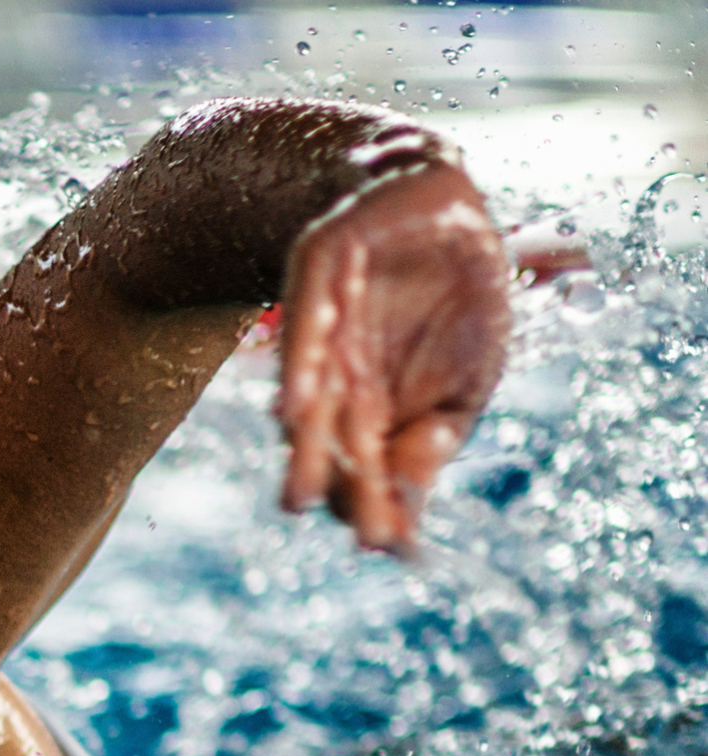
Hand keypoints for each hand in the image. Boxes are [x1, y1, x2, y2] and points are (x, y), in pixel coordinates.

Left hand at [276, 160, 510, 553]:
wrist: (432, 201)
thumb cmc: (454, 293)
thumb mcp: (471, 370)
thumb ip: (439, 431)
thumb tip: (412, 492)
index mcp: (378, 409)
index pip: (374, 470)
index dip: (383, 505)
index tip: (394, 546)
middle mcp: (342, 382)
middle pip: (341, 448)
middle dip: (349, 493)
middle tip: (360, 539)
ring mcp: (325, 333)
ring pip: (312, 404)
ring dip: (307, 452)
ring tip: (299, 500)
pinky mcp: (318, 276)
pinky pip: (308, 329)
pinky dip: (302, 370)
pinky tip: (294, 412)